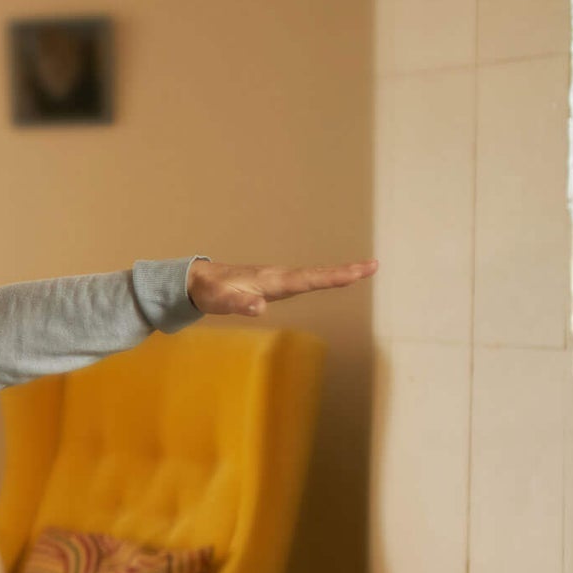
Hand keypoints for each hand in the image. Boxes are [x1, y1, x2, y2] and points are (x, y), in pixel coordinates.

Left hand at [188, 257, 377, 318]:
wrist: (198, 281)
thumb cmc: (209, 292)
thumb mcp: (220, 300)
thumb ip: (239, 303)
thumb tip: (259, 307)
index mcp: (271, 280)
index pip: (306, 279)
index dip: (330, 277)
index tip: (355, 273)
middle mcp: (279, 276)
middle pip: (317, 274)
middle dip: (345, 271)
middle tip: (373, 265)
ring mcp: (278, 279)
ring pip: (314, 275)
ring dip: (339, 273)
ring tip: (364, 270)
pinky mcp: (276, 283)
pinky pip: (306, 280)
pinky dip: (325, 278)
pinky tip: (336, 279)